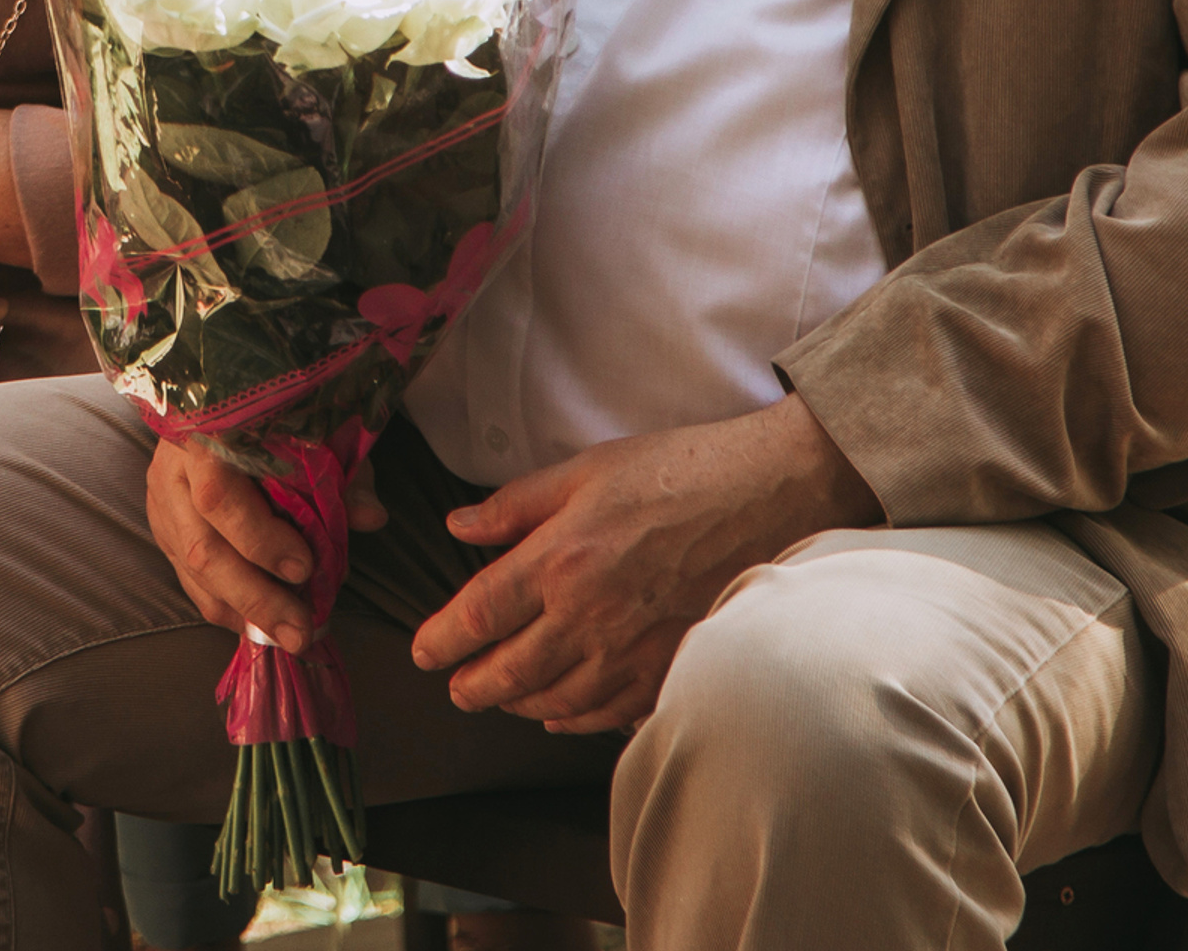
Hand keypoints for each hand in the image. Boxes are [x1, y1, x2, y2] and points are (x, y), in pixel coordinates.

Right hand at [146, 435, 387, 654]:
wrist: (219, 400)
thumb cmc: (271, 416)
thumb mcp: (313, 433)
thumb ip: (340, 474)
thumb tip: (370, 517)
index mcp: (206, 435)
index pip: (220, 496)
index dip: (260, 539)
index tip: (304, 567)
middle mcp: (174, 471)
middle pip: (203, 548)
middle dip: (256, 597)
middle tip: (300, 629)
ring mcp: (163, 502)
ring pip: (193, 571)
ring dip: (243, 611)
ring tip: (288, 633)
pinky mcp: (163, 526)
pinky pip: (188, 580)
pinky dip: (225, 606)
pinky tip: (258, 621)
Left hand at [410, 395, 880, 735]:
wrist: (764, 496)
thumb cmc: (674, 471)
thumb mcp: (582, 469)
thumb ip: (515, 506)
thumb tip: (459, 526)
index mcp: (560, 561)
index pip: (481, 613)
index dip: (444, 638)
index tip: (423, 652)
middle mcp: (590, 617)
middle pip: (513, 670)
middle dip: (474, 684)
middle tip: (453, 688)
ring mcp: (633, 651)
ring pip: (558, 700)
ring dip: (519, 703)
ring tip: (497, 698)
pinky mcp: (671, 668)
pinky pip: (611, 711)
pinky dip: (576, 719)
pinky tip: (561, 715)